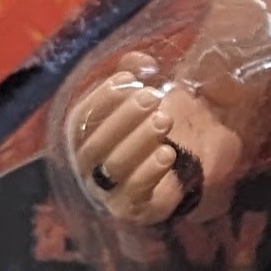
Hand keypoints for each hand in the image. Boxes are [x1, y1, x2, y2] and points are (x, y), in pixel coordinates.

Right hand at [67, 53, 241, 227]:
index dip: (101, 97)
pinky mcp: (132, 210)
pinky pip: (136, 193)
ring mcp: (108, 191)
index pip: (82, 119)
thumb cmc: (155, 126)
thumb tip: (139, 60)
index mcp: (84, 137)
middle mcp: (88, 167)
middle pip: (96, 144)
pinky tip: (168, 154)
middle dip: (123, 118)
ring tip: (164, 120)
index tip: (127, 78)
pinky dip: (150, 172)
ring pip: (115, 167)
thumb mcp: (146, 96)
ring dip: (139, 142)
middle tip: (152, 98)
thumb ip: (137, 75)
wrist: (188, 167)